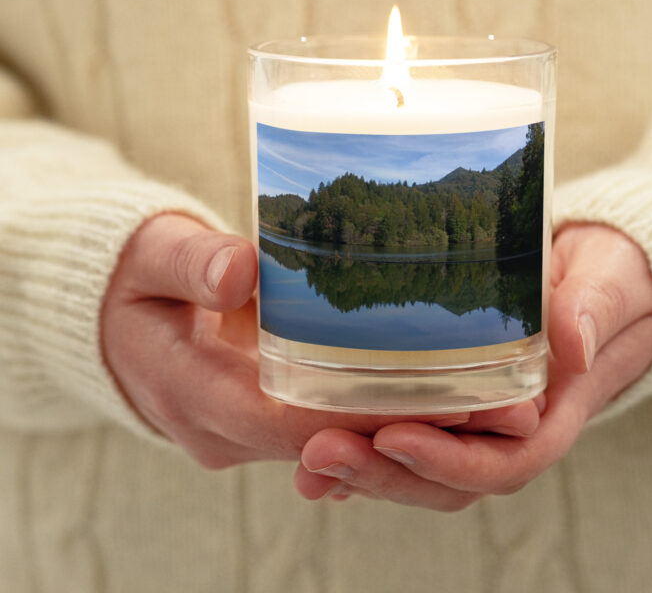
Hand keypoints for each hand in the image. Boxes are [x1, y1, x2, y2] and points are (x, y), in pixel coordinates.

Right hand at [100, 214, 539, 467]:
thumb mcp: (151, 254)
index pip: (294, 424)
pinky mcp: (260, 421)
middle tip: (491, 403)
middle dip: (407, 430)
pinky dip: (375, 418)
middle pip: (328, 444)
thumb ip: (190, 261)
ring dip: (401, 429)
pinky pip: (324, 432)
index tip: (441, 399)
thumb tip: (240, 270)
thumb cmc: (134, 279)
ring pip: (333, 446)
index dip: (370, 417)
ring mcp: (244, 433)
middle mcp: (224, 431)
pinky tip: (432, 394)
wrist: (112, 318)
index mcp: (195, 393)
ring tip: (483, 399)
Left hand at [293, 223, 651, 509]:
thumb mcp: (607, 281)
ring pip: (422, 467)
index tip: (394, 437)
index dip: (449, 461)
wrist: (602, 279)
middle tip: (319, 452)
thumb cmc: (608, 279)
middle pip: (449, 478)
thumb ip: (594, 308)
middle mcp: (513, 429)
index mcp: (554, 411)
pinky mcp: (456, 401)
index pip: (504, 461)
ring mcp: (482, 420)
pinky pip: (411, 436)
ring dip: (364, 470)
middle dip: (385, 474)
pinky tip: (317, 444)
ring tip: (306, 457)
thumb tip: (573, 342)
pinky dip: (366, 448)